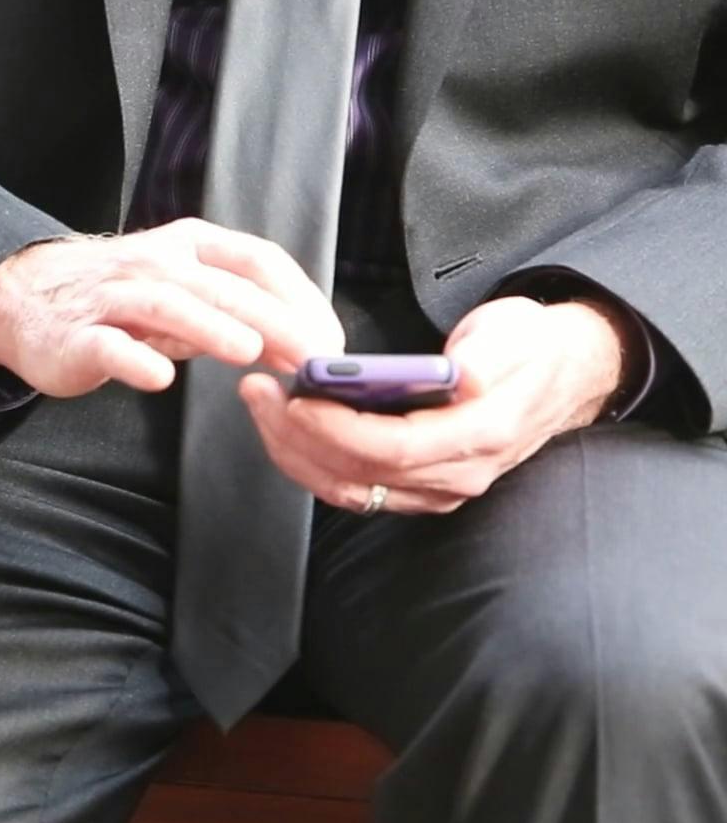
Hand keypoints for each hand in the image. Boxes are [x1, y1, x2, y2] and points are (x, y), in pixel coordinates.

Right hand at [0, 218, 345, 396]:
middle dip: (273, 320)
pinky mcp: (77, 336)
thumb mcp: (180, 293)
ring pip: (167, 305)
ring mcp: (112, 298)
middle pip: (221, 286)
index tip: (327, 341)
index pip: (256, 262)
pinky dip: (134, 360)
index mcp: (187, 247)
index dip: (299, 298)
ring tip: (249, 350)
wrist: (23, 298)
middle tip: (311, 358)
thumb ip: (232, 312)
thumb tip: (295, 344)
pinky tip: (159, 379)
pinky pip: (108, 346)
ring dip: (210, 326)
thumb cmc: (113, 299)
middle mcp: (153, 264)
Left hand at [239, 296, 631, 514]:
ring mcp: (437, 489)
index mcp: (482, 434)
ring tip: (263, 405)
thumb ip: (487, 356)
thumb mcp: (516, 333)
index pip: (393, 449)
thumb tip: (463, 378)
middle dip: (297, 436)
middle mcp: (458, 474)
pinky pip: (353, 487)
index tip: (294, 399)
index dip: (336, 429)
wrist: (563, 375)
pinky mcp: (418, 488)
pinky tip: (286, 429)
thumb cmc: (532, 348)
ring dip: (295, 452)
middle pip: (359, 474)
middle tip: (259, 393)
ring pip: (348, 489)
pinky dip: (312, 461)